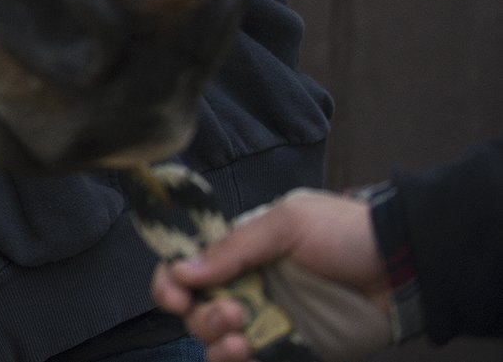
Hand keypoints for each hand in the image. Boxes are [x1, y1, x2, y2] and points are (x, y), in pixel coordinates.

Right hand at [151, 189, 387, 361]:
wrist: (402, 266)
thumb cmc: (342, 233)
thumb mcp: (286, 224)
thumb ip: (235, 248)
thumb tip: (181, 270)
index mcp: (238, 254)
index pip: (187, 270)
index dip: (171, 284)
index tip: (176, 297)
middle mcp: (247, 289)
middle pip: (197, 312)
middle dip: (201, 316)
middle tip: (232, 313)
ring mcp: (270, 323)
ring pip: (219, 343)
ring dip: (217, 343)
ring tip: (240, 337)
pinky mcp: (293, 350)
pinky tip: (245, 354)